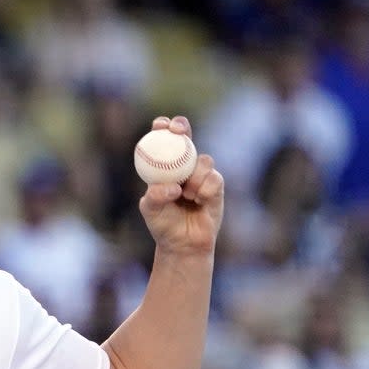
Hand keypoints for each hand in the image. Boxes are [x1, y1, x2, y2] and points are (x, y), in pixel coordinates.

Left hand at [138, 115, 223, 255]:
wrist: (183, 243)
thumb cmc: (163, 224)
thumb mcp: (151, 210)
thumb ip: (155, 196)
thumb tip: (173, 186)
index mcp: (163, 167)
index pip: (162, 140)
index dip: (162, 127)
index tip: (160, 125)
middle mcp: (183, 166)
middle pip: (185, 136)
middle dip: (182, 127)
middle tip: (178, 132)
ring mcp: (201, 174)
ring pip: (203, 160)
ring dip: (194, 177)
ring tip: (186, 195)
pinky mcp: (217, 185)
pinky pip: (214, 179)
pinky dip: (205, 190)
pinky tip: (199, 201)